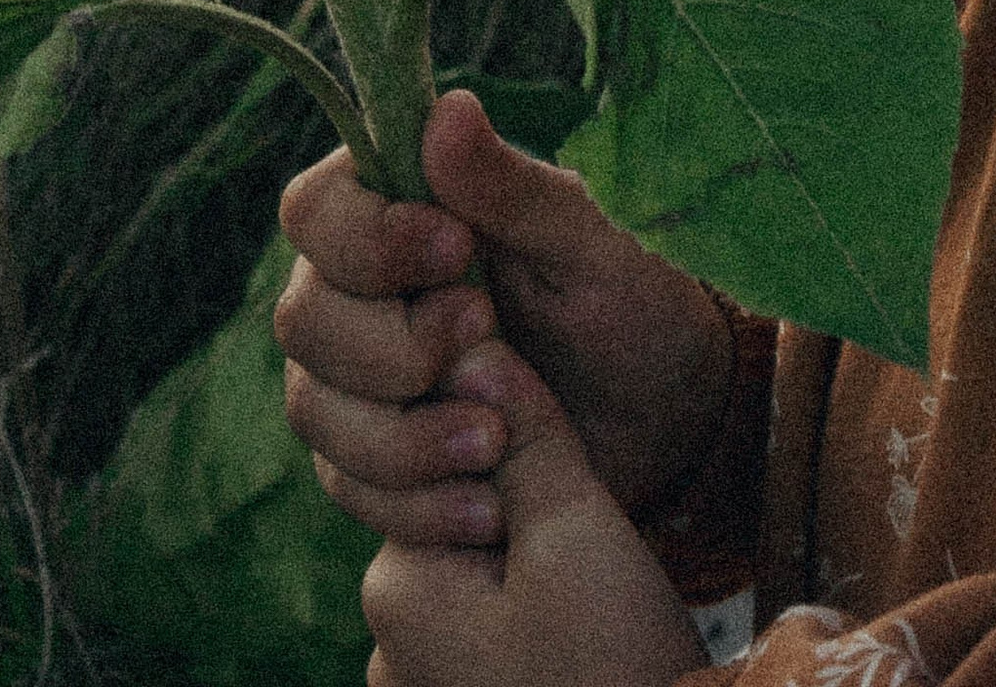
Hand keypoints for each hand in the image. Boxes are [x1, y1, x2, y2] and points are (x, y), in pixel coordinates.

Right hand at [277, 88, 736, 542]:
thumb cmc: (627, 305)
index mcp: (401, 206)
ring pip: (314, 411)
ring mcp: (356, 378)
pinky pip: (348, 488)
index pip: (314, 208)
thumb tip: (447, 107)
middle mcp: (358, 289)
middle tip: (487, 342)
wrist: (658, 422)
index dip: (366, 239)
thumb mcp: (589, 245)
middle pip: (302, 319)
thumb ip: (514, 188)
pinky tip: (488, 506)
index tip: (458, 250)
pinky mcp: (373, 459)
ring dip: (401, 438)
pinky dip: (415, 504)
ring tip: (496, 440)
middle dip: (390, 349)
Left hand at [362, 340, 701, 686]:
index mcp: (396, 582)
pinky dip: (529, 624)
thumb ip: (522, 434)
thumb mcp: (576, 530)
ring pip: (480, 578)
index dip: (519, 453)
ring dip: (532, 573)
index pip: (446, 460)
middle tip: (594, 565)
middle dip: (527, 518)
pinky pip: (485, 634)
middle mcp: (383, 640)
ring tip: (593, 612)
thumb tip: (473, 340)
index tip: (574, 492)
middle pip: (462, 519)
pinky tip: (579, 651)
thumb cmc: (612, 665)